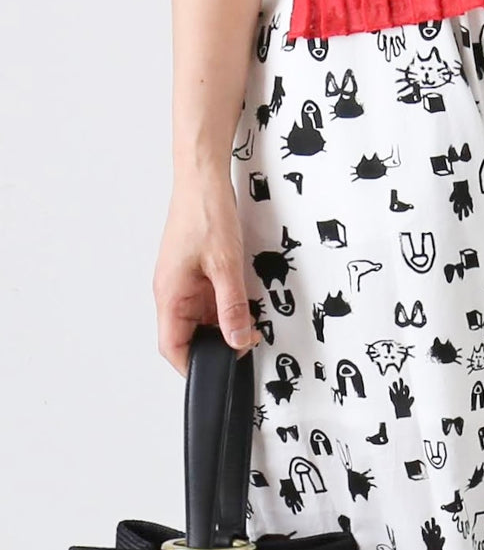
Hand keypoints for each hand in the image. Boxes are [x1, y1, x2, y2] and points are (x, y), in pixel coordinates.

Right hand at [152, 169, 259, 375]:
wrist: (203, 176)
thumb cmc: (204, 212)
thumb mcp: (225, 265)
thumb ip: (231, 307)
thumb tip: (237, 340)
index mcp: (169, 294)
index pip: (172, 347)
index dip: (193, 365)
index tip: (219, 372)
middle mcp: (171, 290)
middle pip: (188, 333)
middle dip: (216, 342)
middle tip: (246, 340)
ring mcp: (182, 278)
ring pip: (200, 314)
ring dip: (223, 320)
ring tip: (249, 317)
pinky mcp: (194, 267)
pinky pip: (207, 295)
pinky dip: (225, 301)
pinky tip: (243, 295)